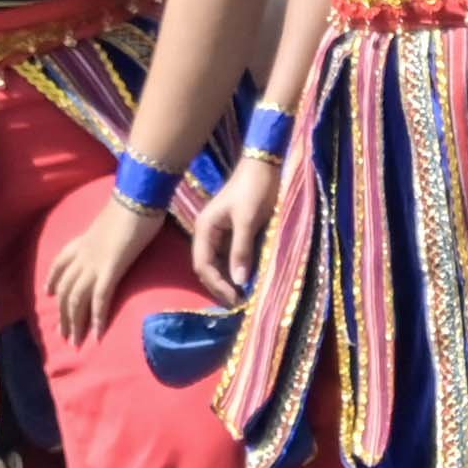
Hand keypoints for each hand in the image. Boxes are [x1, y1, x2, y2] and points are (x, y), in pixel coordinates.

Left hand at [45, 190, 164, 347]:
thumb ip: (110, 230)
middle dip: (63, 315)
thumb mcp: (114, 219)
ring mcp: (95, 263)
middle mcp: (83, 254)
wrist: (137, 197)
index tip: (48, 293)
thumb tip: (119, 232)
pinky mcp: (111, 269)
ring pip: (77, 299)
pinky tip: (96, 335)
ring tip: (75, 342)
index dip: (52, 279)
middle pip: (66, 289)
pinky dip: (96, 319)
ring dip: (75, 323)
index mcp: (83, 241)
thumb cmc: (133, 204)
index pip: (60, 263)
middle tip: (63, 335)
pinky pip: (99, 299)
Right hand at [189, 146, 281, 296]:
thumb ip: (241, 250)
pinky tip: (247, 278)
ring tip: (244, 295)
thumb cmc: (254, 189)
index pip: (203, 266)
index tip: (235, 299)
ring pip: (219, 263)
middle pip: (207, 267)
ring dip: (229, 280)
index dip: (216, 285)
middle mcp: (207, 232)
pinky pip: (230, 256)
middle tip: (239, 303)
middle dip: (220, 286)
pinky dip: (236, 269)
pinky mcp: (233, 231)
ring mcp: (220, 232)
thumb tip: (238, 282)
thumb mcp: (248, 220)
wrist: (264, 164)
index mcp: (205, 229)